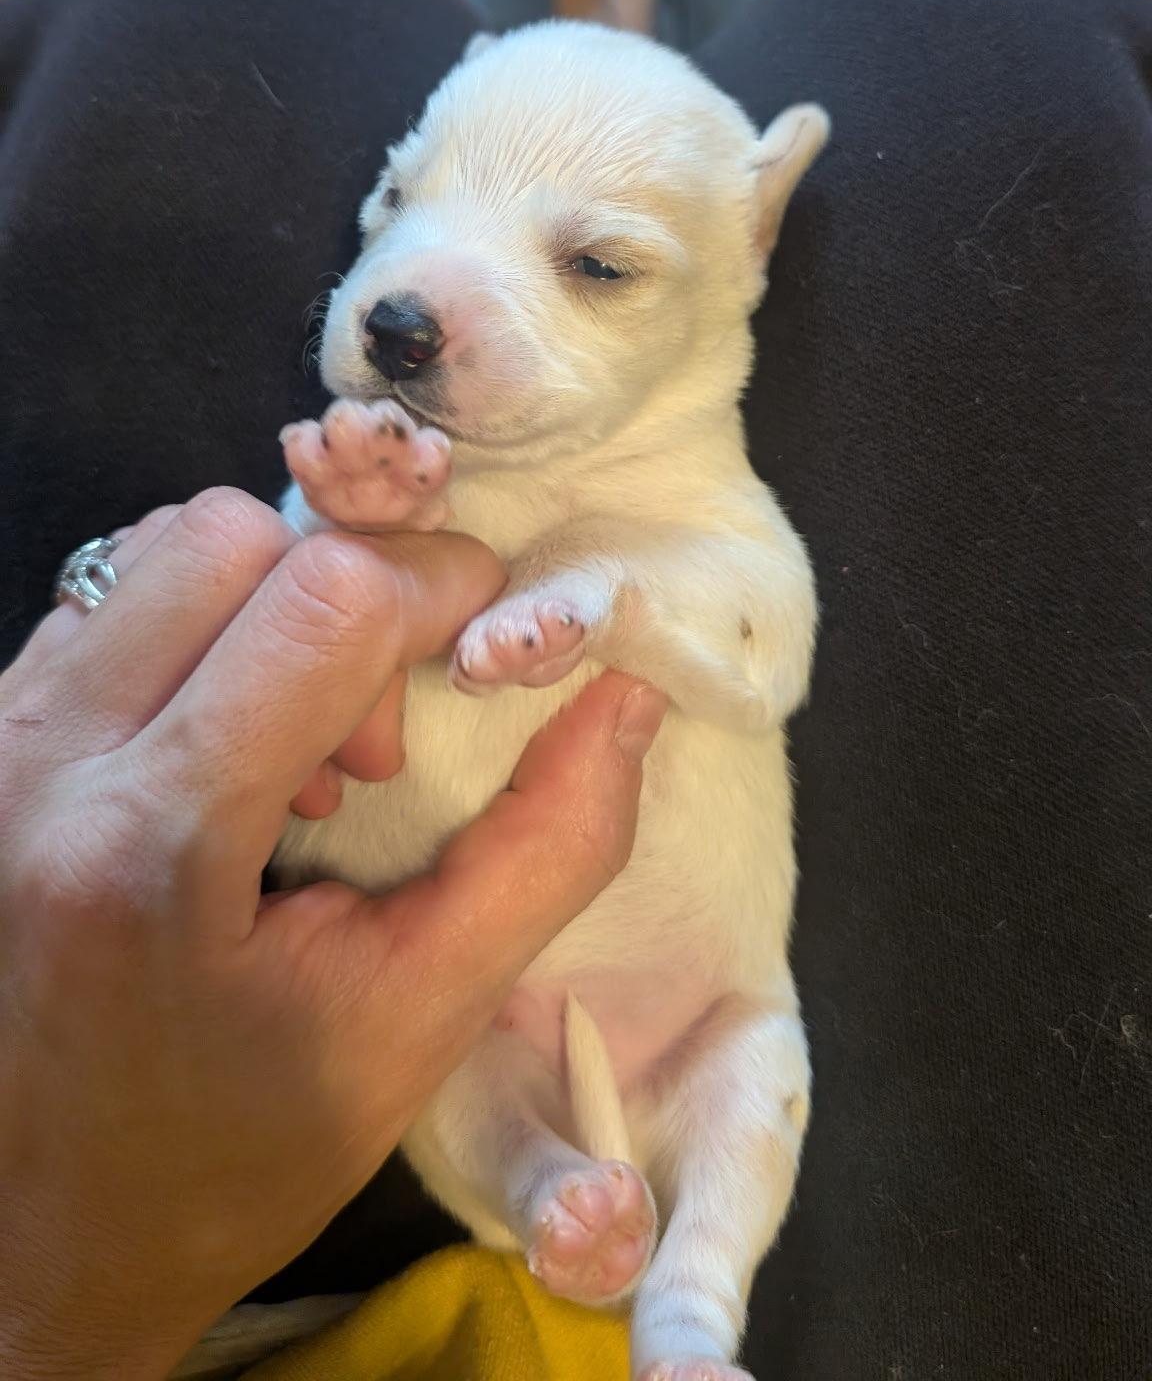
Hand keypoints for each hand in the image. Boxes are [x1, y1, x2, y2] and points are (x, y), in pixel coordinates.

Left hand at [0, 490, 665, 1380]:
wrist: (42, 1230)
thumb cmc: (232, 1148)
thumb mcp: (420, 1020)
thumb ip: (548, 849)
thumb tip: (626, 693)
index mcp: (150, 845)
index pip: (326, 596)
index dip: (440, 591)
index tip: (482, 656)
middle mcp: (39, 761)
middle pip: (234, 537)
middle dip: (347, 597)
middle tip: (373, 741)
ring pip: (166, 548)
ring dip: (270, 610)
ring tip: (296, 754)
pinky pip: (113, 598)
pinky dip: (201, 633)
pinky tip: (225, 752)